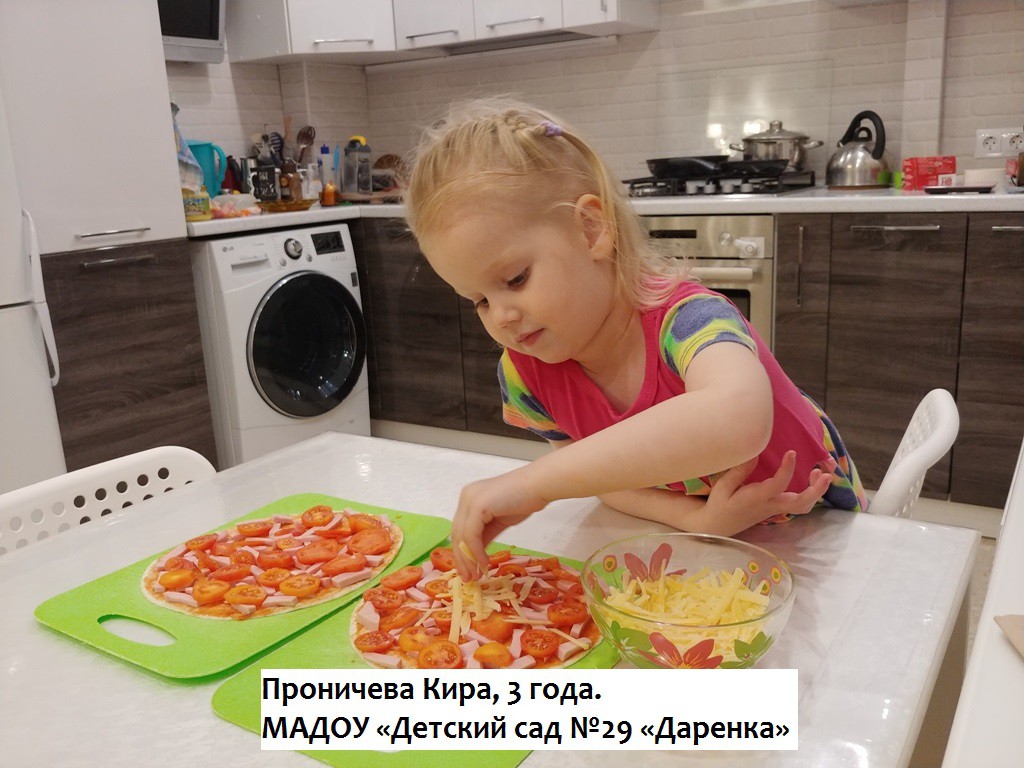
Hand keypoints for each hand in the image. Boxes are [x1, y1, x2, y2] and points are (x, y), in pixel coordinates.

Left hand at [450, 465, 549, 580]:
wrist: (539, 486)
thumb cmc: (524, 500)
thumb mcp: (499, 521)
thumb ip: (485, 535)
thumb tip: (475, 555)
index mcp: (469, 498)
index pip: (459, 529)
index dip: (461, 552)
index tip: (467, 571)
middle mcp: (465, 497)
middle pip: (457, 534)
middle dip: (462, 559)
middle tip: (468, 578)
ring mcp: (470, 500)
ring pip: (462, 536)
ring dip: (468, 559)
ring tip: (476, 575)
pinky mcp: (478, 506)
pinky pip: (472, 535)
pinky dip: (476, 552)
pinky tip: (485, 563)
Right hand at [703, 450, 833, 533]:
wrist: (718, 526)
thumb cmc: (719, 505)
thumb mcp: (723, 487)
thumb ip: (739, 472)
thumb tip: (755, 453)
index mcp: (755, 499)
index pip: (777, 485)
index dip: (787, 469)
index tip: (792, 453)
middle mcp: (769, 505)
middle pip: (800, 503)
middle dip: (815, 491)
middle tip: (825, 474)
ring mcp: (775, 509)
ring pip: (803, 506)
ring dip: (815, 492)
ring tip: (820, 473)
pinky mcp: (777, 509)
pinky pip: (798, 504)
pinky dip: (809, 493)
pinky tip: (810, 479)